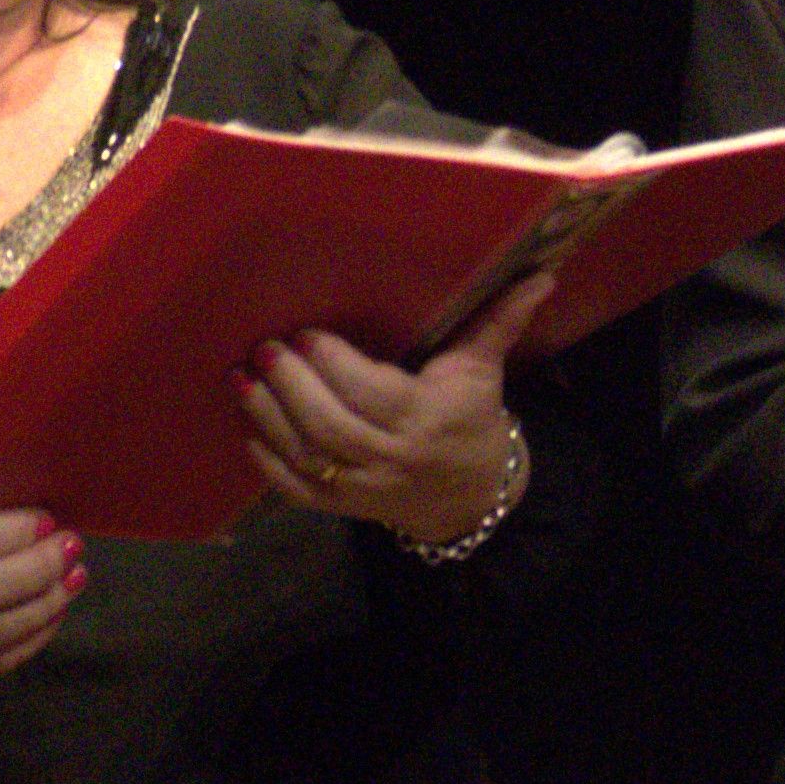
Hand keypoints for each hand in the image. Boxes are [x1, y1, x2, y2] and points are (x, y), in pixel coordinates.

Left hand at [246, 271, 553, 548]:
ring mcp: (365, 487)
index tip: (307, 334)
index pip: (373, 392)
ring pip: (308, 454)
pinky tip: (249, 428)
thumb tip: (540, 277)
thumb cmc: (470, 420)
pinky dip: (268, 461)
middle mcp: (395, 456)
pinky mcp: (341, 506)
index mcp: (430, 418)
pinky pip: (296, 488)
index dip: (334, 363)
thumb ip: (499, 322)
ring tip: (244, 377)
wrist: (469, 497)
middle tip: (266, 350)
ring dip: (268, 415)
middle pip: (332, 424)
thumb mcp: (483, 371)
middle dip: (292, 385)